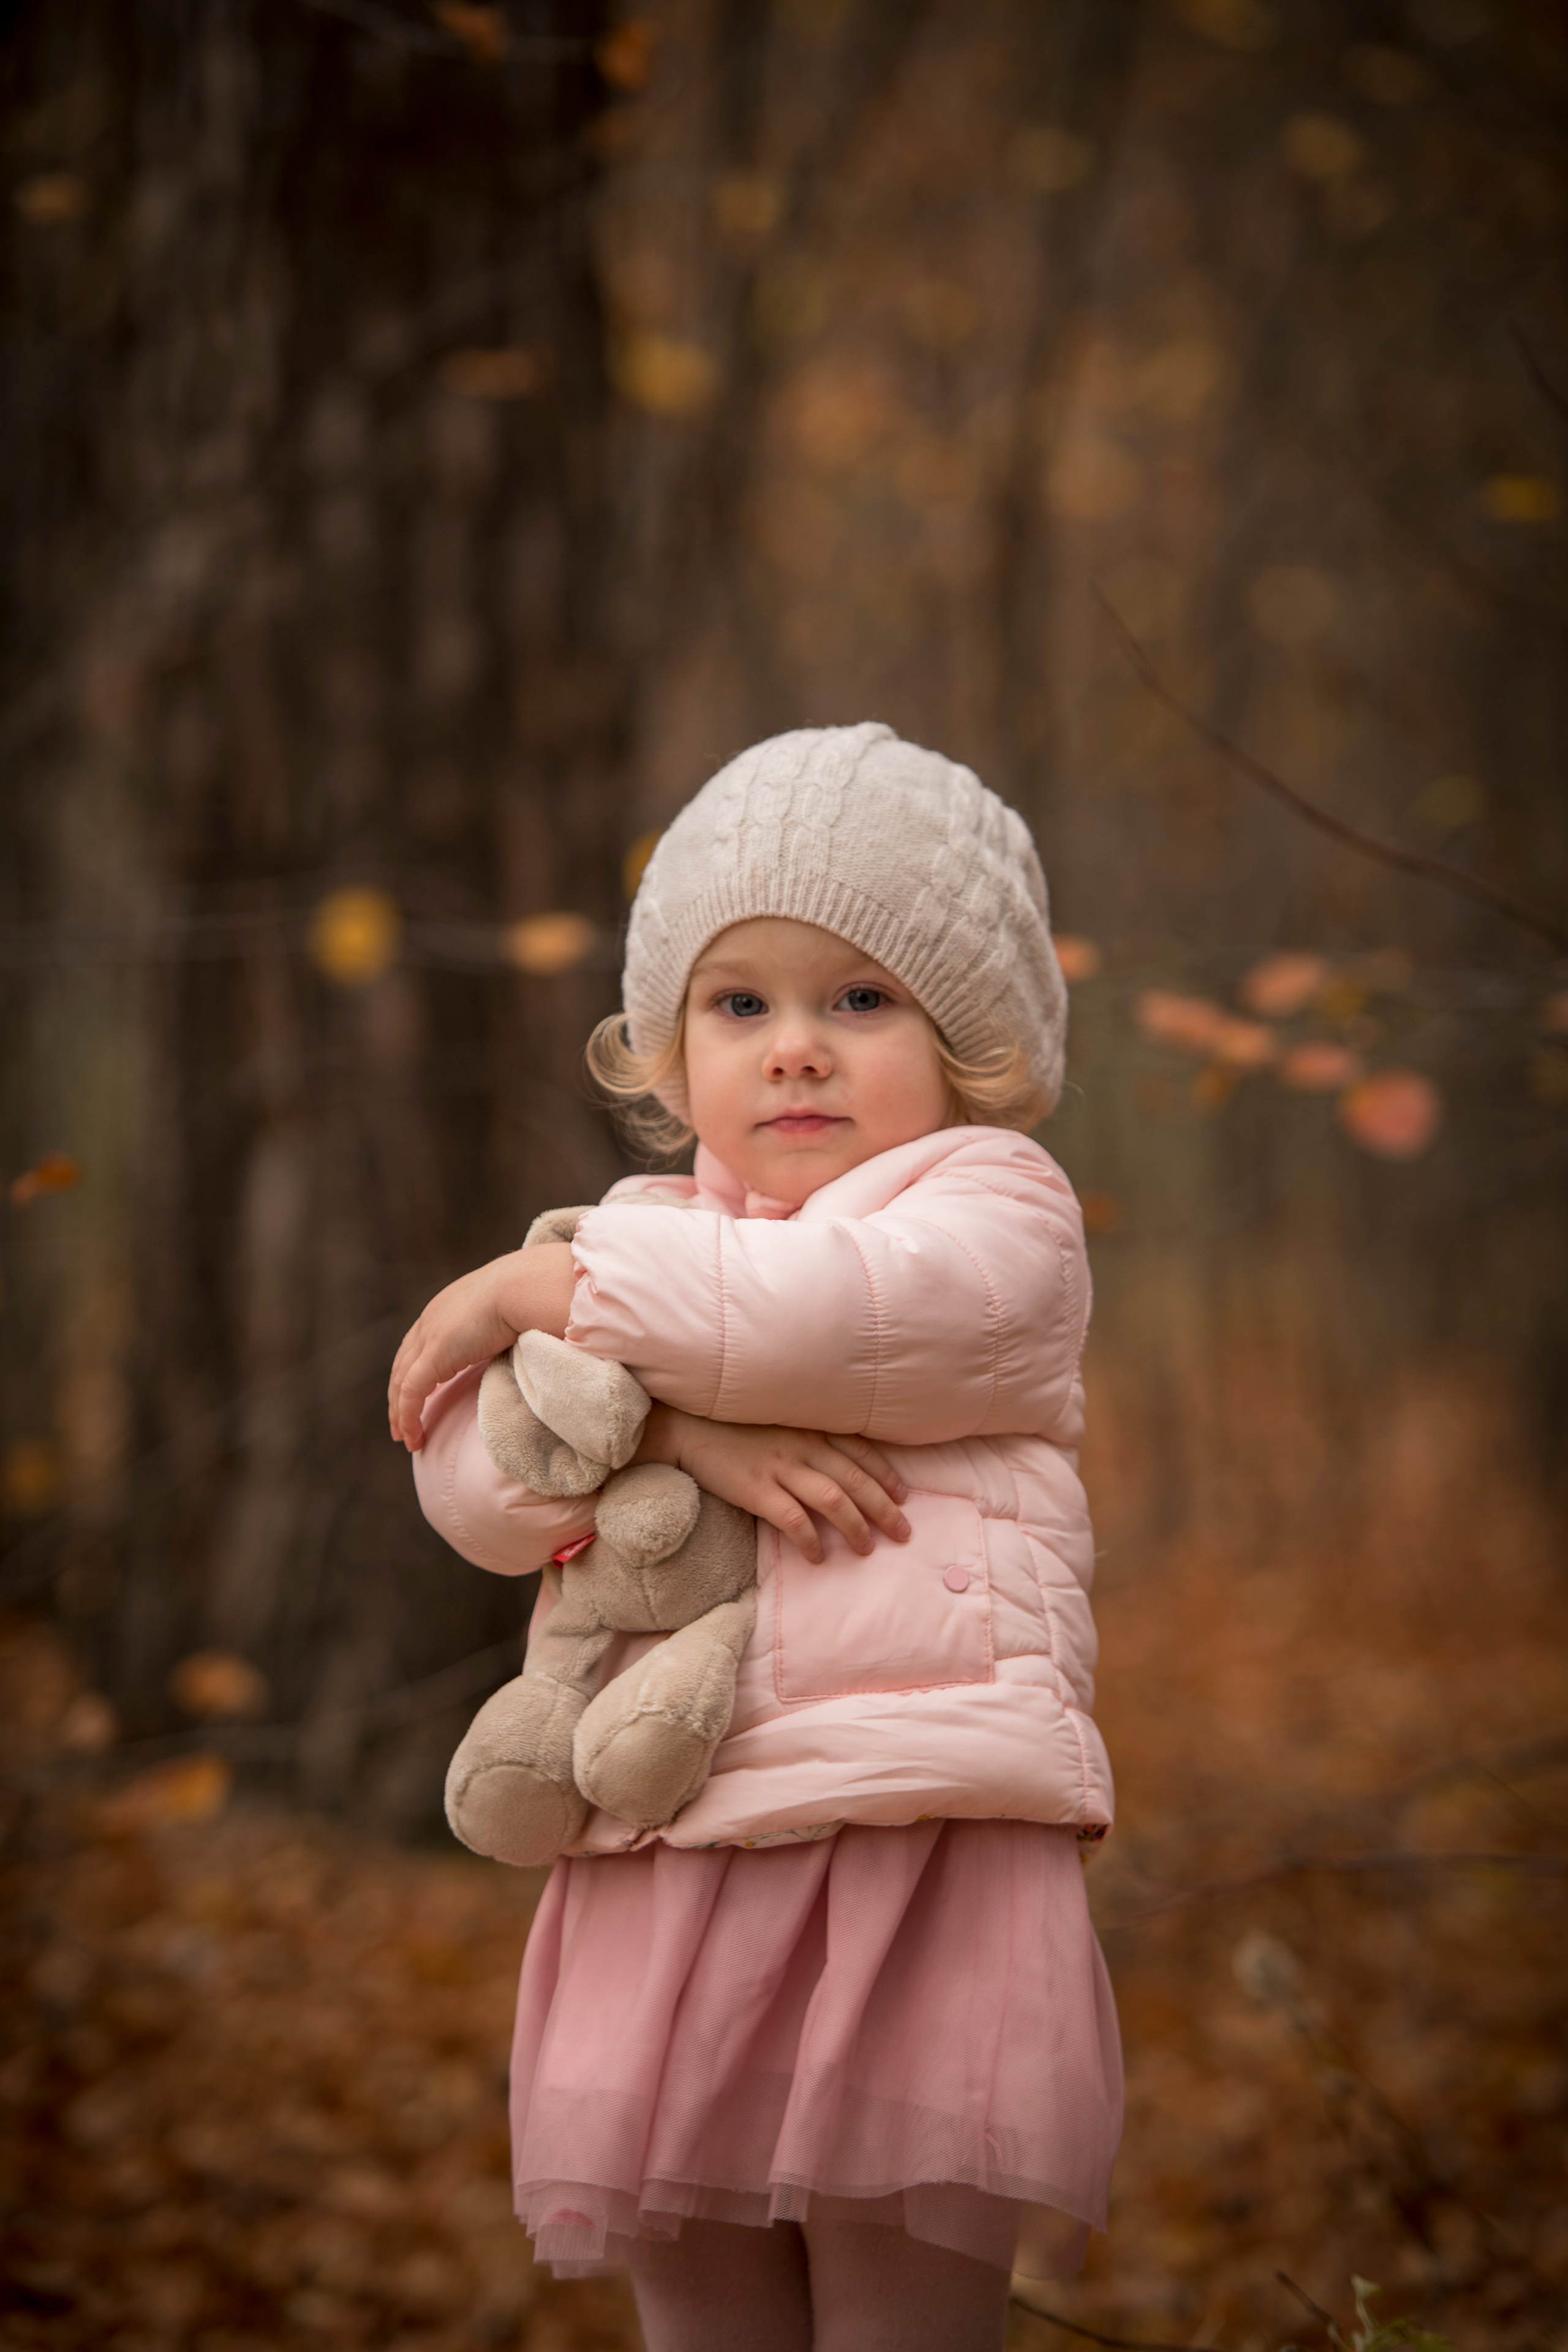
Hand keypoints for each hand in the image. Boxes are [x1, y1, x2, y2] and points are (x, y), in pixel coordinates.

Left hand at [388, 1243, 575, 1450]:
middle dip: (398, 1397)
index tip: (415, 1398)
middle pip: (402, 1365)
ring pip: (401, 1382)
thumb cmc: (528, 1297)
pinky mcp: (435, 1354)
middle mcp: (430, 1320)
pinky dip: (408, 1416)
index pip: (417, 1346)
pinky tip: (413, 1436)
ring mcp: (429, 1336)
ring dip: (400, 1413)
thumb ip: (498, 1331)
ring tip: (406, 1439)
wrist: (526, 1287)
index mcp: (444, 1308)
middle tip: (399, 1426)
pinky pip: (412, 1392)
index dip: (412, 1373)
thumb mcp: (505, 1314)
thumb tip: (513, 1346)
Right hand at [639, 1407, 910, 1561]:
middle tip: (903, 1532)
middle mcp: (802, 1445)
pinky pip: (793, 1519)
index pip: (860, 1452)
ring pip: (833, 1500)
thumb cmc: (733, 1425)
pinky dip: (810, 1540)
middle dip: (885, 1509)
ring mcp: (780, 1467)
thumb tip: (837, 1464)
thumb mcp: (779, 1422)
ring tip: (867, 1549)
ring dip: (856, 1527)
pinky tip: (818, 1558)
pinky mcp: (756, 1489)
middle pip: (856, 1480)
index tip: (903, 1496)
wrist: (687, 1426)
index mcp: (810, 1427)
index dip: (885, 1475)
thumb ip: (807, 1437)